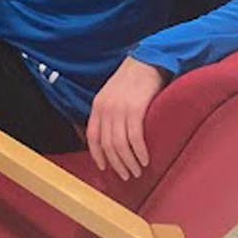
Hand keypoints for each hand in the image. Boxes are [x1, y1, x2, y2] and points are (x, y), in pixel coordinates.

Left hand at [86, 57, 167, 181]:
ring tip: (138, 171)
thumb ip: (109, 114)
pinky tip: (146, 160)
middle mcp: (105, 108)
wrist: (145, 62)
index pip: (92, 136)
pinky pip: (135, 137)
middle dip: (117, 164)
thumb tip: (111, 137)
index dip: (98, 155)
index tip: (106, 168)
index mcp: (98, 106)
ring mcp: (120, 109)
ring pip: (120, 144)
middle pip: (107, 145)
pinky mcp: (136, 109)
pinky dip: (139, 152)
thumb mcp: (112, 95)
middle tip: (127, 175)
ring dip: (129, 162)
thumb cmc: (132, 81)